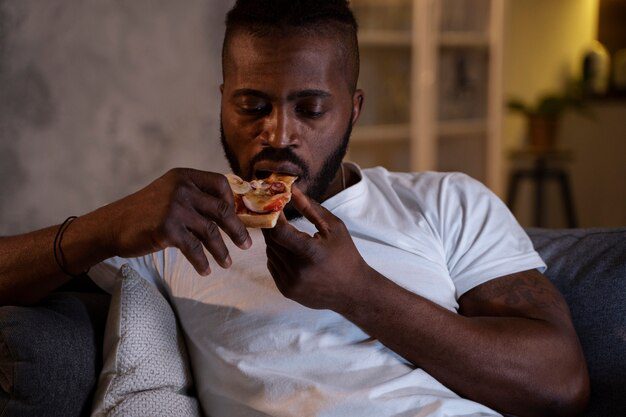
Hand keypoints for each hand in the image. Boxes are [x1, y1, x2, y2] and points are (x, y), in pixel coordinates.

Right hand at [95, 168, 250, 274]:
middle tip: (247, 245)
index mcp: (184, 176)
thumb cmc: (145, 213)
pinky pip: (194, 248)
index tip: (238, 218)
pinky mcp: (167, 228)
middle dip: (237, 230)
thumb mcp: (169, 194)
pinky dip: (202, 262)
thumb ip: (195, 197)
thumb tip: (230, 213)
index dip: (233, 201)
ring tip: (227, 263)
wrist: (111, 226)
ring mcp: (174, 208)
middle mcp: (181, 188)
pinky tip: (206, 270)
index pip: (220, 183)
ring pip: (210, 232)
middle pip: (221, 209)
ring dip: (221, 250)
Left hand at [262, 187, 372, 311]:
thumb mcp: (334, 227)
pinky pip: (272, 265)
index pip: (279, 231)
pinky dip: (277, 255)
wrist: (353, 291)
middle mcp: (297, 270)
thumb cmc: (346, 255)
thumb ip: (310, 208)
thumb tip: (292, 190)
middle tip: (277, 213)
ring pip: (270, 252)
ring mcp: (290, 283)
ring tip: (288, 232)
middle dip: (272, 225)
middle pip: (271, 241)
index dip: (273, 216)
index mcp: (311, 253)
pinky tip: (290, 250)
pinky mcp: (286, 290)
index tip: (275, 205)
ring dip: (275, 240)